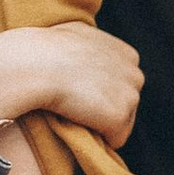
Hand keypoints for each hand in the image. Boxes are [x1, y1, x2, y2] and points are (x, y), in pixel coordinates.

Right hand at [0, 22, 142, 144]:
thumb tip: (86, 52)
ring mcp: (130, 96)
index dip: (101, 92)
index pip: (124, 84)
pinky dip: (99, 139)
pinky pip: (115, 140)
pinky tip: (79, 126)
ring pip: (122, 123)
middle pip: (126, 104)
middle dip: (105, 109)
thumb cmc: (47, 49)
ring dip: (101, 124)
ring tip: (76, 114)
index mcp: (128, 55)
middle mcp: (135, 74)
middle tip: (77, 106)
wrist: (38, 64)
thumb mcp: (78, 34)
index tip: (80, 91)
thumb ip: (93, 46)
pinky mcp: (120, 117)